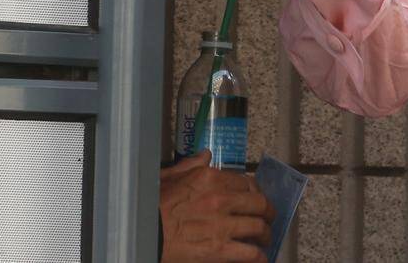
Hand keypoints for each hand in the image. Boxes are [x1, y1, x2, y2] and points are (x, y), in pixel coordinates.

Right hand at [159, 151, 275, 261]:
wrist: (139, 236)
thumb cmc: (149, 207)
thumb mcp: (167, 178)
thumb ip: (189, 166)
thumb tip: (206, 155)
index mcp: (210, 179)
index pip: (246, 183)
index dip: (255, 192)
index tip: (255, 199)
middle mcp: (221, 199)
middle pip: (259, 203)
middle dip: (267, 212)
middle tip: (268, 218)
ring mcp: (222, 225)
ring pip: (259, 228)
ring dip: (265, 235)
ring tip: (265, 239)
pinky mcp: (219, 250)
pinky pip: (250, 253)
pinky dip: (260, 256)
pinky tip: (261, 258)